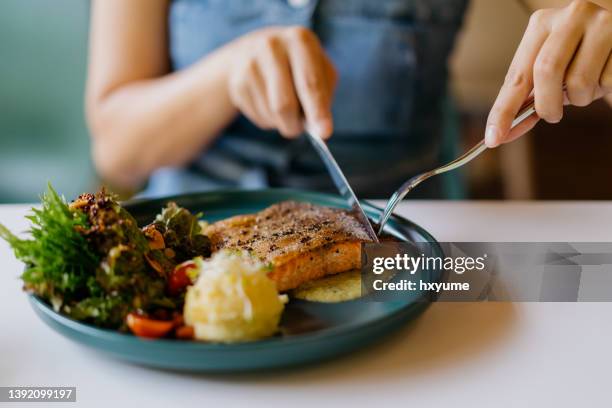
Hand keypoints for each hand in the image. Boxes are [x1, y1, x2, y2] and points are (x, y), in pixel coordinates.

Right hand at [227, 26, 336, 138]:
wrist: (253, 52)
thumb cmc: (298, 65)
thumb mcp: (319, 69)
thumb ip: (324, 96)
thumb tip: (318, 129)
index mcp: (299, 39)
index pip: (310, 82)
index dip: (318, 111)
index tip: (324, 133)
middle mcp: (272, 47)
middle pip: (284, 103)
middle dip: (295, 124)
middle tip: (301, 131)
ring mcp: (250, 64)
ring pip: (271, 114)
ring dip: (284, 122)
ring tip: (287, 108)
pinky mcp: (237, 83)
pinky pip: (259, 116)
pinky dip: (270, 120)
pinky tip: (269, 102)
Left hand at [486, 0, 611, 147]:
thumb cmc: (578, 55)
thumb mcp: (550, 68)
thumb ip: (528, 98)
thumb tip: (501, 134)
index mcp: (541, 24)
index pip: (516, 76)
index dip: (503, 110)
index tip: (493, 138)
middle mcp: (570, 17)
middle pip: (546, 71)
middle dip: (546, 105)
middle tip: (552, 115)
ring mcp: (601, 24)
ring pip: (580, 81)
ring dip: (580, 98)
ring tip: (585, 87)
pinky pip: (608, 82)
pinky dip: (604, 89)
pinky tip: (604, 75)